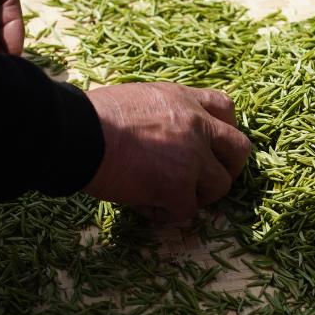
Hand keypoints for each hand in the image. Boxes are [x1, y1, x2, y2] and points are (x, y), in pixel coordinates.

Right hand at [84, 83, 251, 215]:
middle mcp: (196, 125)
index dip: (224, 131)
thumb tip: (165, 137)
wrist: (75, 133)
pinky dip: (167, 215)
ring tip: (169, 197)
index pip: (226, 108)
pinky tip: (144, 207)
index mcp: (184, 99)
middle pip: (239, 149)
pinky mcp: (177, 185)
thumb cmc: (92, 117)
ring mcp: (191, 156)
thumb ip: (164, 114)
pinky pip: (186, 211)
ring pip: (220, 186)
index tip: (213, 146)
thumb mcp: (138, 99)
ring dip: (197, 196)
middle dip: (227, 168)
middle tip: (205, 181)